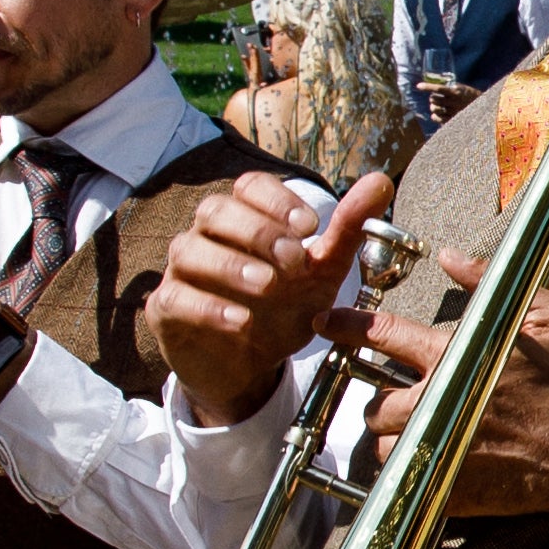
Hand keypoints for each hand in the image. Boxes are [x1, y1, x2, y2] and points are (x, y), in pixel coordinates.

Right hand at [151, 166, 383, 429]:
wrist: (253, 367)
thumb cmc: (281, 310)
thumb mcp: (322, 273)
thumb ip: (347, 229)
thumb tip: (380, 181)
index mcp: (245, 220)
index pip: (249, 187)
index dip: (277, 200)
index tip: (310, 227)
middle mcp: (207, 237)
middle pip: (215, 211)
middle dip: (256, 231)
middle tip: (293, 260)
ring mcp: (182, 272)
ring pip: (188, 249)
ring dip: (230, 264)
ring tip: (266, 285)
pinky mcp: (167, 310)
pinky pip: (175, 297)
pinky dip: (207, 307)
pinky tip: (240, 320)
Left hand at [360, 252, 548, 520]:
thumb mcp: (547, 316)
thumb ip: (491, 283)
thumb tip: (450, 257)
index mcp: (457, 356)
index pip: (383, 335)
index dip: (347, 326)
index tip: (325, 321)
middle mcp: (441, 401)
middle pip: (373, 403)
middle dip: (379, 401)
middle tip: (398, 398)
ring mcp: (443, 446)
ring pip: (384, 445)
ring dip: (394, 437)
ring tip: (418, 431)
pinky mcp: (449, 484)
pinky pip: (406, 477)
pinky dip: (411, 468)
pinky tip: (433, 459)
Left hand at [413, 77, 473, 123]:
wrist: (482, 109)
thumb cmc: (469, 96)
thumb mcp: (461, 88)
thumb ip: (449, 86)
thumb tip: (434, 82)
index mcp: (456, 92)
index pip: (438, 88)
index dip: (427, 87)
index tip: (418, 86)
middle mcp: (453, 102)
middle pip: (433, 99)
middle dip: (432, 98)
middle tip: (435, 98)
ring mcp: (452, 112)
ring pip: (433, 109)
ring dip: (433, 106)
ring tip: (437, 105)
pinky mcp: (451, 120)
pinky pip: (436, 118)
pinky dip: (434, 116)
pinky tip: (438, 114)